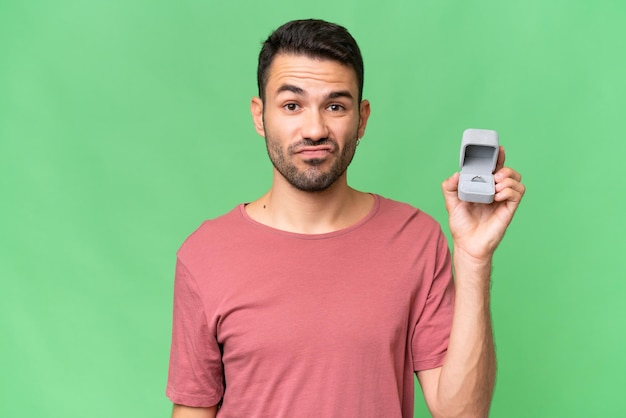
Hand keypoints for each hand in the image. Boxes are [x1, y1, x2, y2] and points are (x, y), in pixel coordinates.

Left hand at [441, 146, 524, 260]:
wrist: (467, 244)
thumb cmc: (461, 224)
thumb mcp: (451, 202)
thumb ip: (449, 187)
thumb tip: (456, 174)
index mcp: (484, 187)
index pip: (495, 168)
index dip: (499, 157)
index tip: (499, 149)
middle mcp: (496, 192)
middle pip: (510, 172)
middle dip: (505, 168)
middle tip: (494, 175)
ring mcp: (503, 201)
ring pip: (517, 181)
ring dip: (508, 179)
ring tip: (495, 186)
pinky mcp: (509, 210)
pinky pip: (518, 194)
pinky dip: (509, 190)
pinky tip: (497, 196)